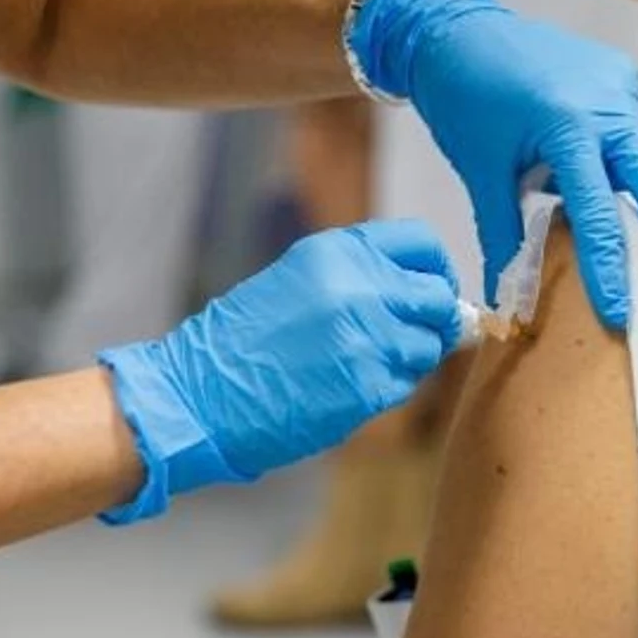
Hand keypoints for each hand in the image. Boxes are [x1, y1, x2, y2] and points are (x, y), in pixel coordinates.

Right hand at [98, 221, 460, 524]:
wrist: (199, 393)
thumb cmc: (244, 340)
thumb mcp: (300, 279)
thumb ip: (361, 277)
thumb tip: (427, 294)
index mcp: (339, 252)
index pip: (423, 244)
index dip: (436, 270)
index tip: (432, 291)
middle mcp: (359, 287)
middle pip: (438, 296)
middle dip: (434, 318)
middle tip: (415, 335)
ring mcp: (367, 337)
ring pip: (429, 346)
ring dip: (410, 358)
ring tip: (366, 363)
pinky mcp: (367, 385)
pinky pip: (406, 384)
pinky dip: (389, 388)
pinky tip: (351, 387)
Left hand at [350, 0, 637, 327]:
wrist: (458, 27)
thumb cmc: (464, 98)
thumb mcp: (481, 171)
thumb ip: (502, 234)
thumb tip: (510, 297)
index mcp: (569, 126)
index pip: (597, 213)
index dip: (609, 269)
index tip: (621, 316)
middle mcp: (609, 103)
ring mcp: (622, 86)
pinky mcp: (623, 78)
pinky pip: (630, 137)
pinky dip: (623, 169)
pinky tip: (606, 178)